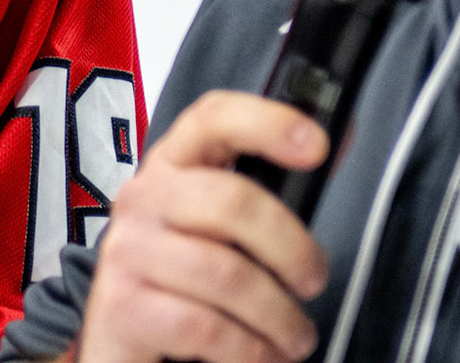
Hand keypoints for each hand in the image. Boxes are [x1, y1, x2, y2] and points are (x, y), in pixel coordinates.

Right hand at [75, 91, 330, 362]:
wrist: (123, 344)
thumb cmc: (185, 283)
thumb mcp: (224, 230)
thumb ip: (271, 189)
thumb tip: (336, 137)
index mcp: (173, 168)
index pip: (212, 119)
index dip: (266, 122)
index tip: (317, 145)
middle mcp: (143, 199)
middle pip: (233, 200)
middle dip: (293, 251)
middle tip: (310, 281)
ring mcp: (129, 251)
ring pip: (227, 275)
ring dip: (279, 317)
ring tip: (291, 335)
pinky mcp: (122, 306)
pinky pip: (207, 327)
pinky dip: (249, 350)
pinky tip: (258, 352)